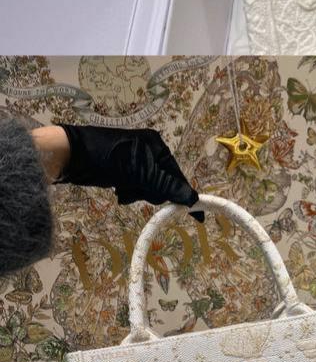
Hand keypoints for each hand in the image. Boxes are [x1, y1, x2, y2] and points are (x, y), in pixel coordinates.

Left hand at [56, 126, 201, 219]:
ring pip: (148, 187)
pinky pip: (135, 185)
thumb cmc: (108, 159)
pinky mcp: (122, 168)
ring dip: (137, 193)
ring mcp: (134, 159)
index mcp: (156, 145)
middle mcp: (148, 151)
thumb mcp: (139, 173)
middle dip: (151, 191)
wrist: (71, 154)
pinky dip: (129, 191)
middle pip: (163, 182)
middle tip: (136, 190)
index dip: (184, 194)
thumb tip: (192, 198)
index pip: (176, 175)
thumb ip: (165, 185)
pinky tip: (118, 188)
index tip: (197, 216)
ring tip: (122, 189)